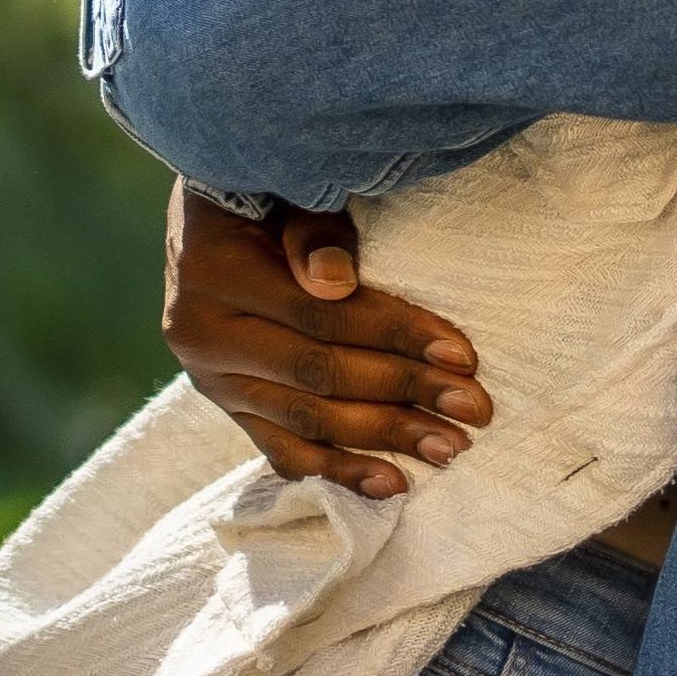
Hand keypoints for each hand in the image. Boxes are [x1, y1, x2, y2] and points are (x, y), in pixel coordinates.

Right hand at [162, 186, 488, 499]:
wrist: (210, 216)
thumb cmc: (268, 192)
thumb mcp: (286, 190)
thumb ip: (313, 228)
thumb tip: (336, 281)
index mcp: (212, 272)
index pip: (320, 316)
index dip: (395, 334)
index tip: (461, 356)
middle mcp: (201, 335)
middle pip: (318, 374)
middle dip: (404, 392)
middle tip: (475, 409)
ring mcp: (211, 379)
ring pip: (306, 420)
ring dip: (385, 438)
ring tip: (450, 448)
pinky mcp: (228, 407)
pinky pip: (283, 451)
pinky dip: (337, 470)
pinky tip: (391, 485)